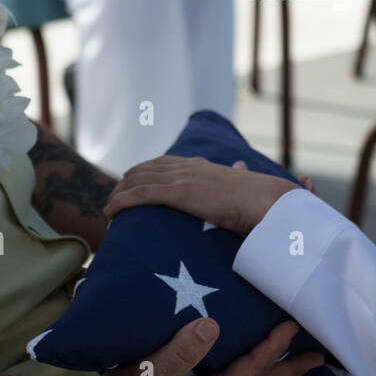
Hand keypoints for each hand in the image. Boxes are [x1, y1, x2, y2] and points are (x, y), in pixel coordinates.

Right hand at [69, 318, 322, 375]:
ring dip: (275, 369)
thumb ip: (181, 350)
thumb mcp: (149, 373)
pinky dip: (252, 368)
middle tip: (321, 353)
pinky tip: (250, 356)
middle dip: (292, 369)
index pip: (253, 370)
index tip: (292, 324)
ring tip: (296, 354)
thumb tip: (212, 325)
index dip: (275, 347)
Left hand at [103, 155, 300, 235]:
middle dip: (125, 183)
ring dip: (118, 194)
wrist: (266, 200)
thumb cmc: (259, 197)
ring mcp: (182, 178)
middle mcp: (187, 167)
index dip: (143, 172)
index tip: (131, 184)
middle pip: (144, 169)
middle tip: (114, 200)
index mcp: (200, 166)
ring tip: (108, 209)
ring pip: (138, 180)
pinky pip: (141, 194)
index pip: (163, 163)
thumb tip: (240, 166)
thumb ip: (235, 173)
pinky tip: (110, 212)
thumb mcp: (241, 181)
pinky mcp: (179, 193)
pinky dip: (122, 202)